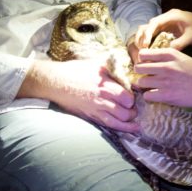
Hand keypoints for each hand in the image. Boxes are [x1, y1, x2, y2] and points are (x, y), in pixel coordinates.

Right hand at [19, 58, 139, 132]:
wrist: (56, 82)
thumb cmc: (76, 70)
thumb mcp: (96, 63)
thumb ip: (112, 65)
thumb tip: (126, 61)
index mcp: (105, 85)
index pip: (127, 97)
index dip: (134, 98)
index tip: (135, 95)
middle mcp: (102, 99)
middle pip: (125, 111)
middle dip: (133, 111)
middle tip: (135, 108)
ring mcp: (96, 109)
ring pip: (118, 121)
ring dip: (129, 122)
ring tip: (135, 121)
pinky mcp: (90, 116)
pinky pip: (108, 125)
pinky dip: (121, 128)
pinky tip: (129, 129)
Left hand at [133, 47, 191, 107]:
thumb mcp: (182, 57)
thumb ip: (166, 57)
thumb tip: (150, 61)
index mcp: (169, 55)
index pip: (143, 54)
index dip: (141, 60)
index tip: (145, 64)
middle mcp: (165, 66)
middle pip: (138, 68)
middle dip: (140, 73)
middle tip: (145, 76)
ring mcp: (165, 81)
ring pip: (141, 82)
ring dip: (144, 85)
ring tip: (150, 87)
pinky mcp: (166, 95)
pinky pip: (147, 96)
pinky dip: (150, 96)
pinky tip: (155, 95)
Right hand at [134, 9, 191, 50]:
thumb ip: (181, 43)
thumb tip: (168, 50)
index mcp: (172, 16)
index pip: (154, 22)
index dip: (148, 33)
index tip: (145, 45)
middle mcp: (166, 18)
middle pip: (148, 25)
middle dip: (142, 37)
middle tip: (142, 50)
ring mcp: (166, 24)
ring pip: (149, 30)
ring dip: (144, 39)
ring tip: (143, 51)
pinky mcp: (167, 30)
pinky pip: (154, 35)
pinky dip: (150, 42)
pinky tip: (149, 51)